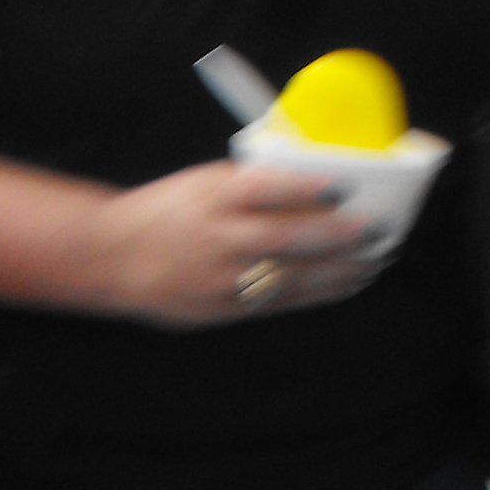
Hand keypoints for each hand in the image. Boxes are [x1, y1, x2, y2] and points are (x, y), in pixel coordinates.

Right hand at [90, 161, 387, 330]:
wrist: (113, 257)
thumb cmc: (167, 211)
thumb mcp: (204, 182)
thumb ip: (253, 183)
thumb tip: (317, 184)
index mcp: (212, 195)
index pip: (265, 188)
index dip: (305, 188)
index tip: (343, 185)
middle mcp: (218, 237)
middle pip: (286, 238)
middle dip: (337, 237)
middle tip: (377, 231)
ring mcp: (220, 277)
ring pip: (291, 275)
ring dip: (339, 270)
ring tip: (374, 261)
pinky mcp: (222, 307)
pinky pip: (279, 301)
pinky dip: (318, 292)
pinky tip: (346, 283)